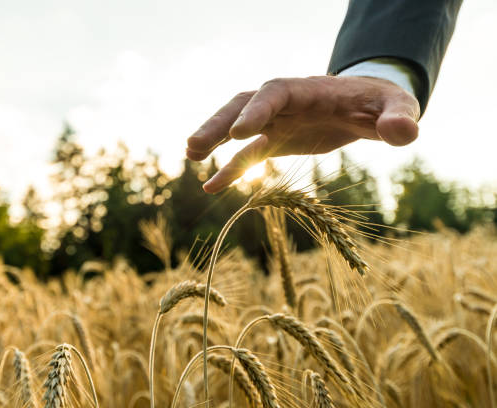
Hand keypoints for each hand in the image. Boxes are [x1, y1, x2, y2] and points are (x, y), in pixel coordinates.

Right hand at [186, 75, 419, 192]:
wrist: (370, 107)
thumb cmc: (383, 105)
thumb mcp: (399, 109)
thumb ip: (400, 118)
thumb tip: (402, 134)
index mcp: (310, 90)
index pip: (276, 93)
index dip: (256, 110)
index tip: (237, 133)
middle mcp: (286, 103)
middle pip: (243, 105)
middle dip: (218, 123)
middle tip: (193, 146)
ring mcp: (277, 121)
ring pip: (237, 127)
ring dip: (213, 140)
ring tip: (190, 156)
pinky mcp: (277, 139)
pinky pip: (248, 153)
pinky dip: (230, 168)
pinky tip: (211, 186)